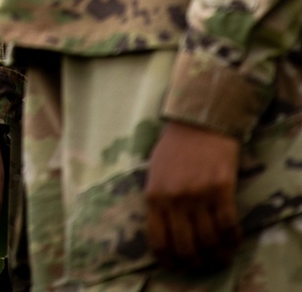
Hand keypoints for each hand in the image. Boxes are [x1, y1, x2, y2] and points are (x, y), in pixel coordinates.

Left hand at [145, 121, 241, 272]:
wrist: (199, 121)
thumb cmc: (174, 146)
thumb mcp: (154, 172)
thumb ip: (157, 200)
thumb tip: (163, 233)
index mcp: (154, 195)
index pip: (159, 241)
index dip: (169, 260)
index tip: (177, 266)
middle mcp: (175, 199)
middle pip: (186, 247)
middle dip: (195, 262)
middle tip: (202, 264)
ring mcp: (199, 195)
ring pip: (209, 241)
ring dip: (217, 255)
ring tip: (220, 256)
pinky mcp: (221, 190)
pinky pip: (229, 226)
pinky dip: (233, 239)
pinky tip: (233, 240)